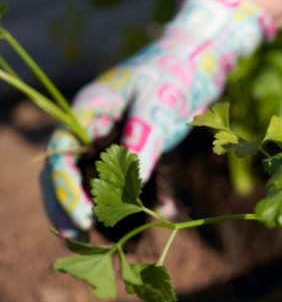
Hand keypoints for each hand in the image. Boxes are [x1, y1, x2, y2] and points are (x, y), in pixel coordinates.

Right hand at [40, 0, 273, 237]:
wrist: (200, 61)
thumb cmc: (175, 73)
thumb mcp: (158, 104)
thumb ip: (143, 140)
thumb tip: (127, 181)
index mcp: (87, 112)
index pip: (62, 156)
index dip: (67, 191)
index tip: (83, 220)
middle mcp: (93, 128)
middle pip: (69, 174)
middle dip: (72, 208)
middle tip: (78, 240)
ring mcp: (113, 139)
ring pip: (98, 181)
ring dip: (107, 209)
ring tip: (115, 241)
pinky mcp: (136, 148)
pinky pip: (132, 179)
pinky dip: (145, 196)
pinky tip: (169, 210)